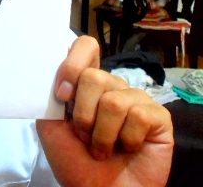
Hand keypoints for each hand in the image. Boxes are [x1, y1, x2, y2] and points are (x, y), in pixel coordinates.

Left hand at [37, 36, 172, 186]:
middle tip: (83, 135)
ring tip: (101, 148)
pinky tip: (126, 149)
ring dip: (101, 133)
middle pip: (95, 76)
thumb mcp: (50, 125)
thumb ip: (49, 95)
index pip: (85, 47)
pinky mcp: (158, 118)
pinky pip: (138, 115)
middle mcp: (112, 86)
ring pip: (114, 100)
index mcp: (86, 84)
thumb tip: (49, 68)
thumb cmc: (74, 160)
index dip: (72, 64)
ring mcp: (136, 100)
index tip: (62, 94)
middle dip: (83, 114)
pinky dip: (125, 139)